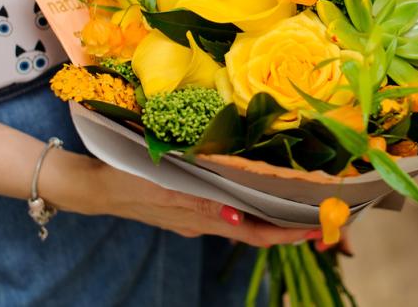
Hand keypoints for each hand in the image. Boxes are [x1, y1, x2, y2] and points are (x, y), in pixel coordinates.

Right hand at [46, 151, 320, 247]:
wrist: (95, 187)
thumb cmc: (127, 182)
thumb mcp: (164, 189)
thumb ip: (201, 204)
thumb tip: (239, 218)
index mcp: (202, 221)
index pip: (256, 235)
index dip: (289, 235)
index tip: (319, 228)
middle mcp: (205, 222)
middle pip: (256, 231)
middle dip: (289, 226)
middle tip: (322, 213)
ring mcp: (196, 215)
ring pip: (243, 221)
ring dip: (272, 215)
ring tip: (300, 201)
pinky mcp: (188, 204)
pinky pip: (226, 209)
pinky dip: (248, 203)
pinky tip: (256, 189)